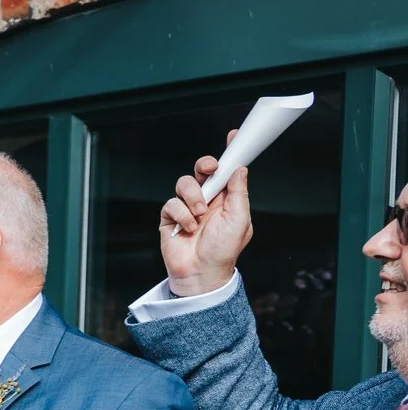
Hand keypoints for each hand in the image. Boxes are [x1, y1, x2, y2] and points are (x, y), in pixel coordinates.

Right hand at [158, 135, 251, 296]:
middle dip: (205, 165)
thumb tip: (240, 169)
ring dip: (192, 197)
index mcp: (227, 199)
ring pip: (184, 184)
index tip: (233, 137)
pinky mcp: (170, 217)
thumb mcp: (240, 219)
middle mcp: (207, 200)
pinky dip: (180, 215)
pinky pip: (171, 204)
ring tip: (199, 214)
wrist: (201, 272)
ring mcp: (187, 208)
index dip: (229, 154)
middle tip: (210, 169)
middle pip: (202, 170)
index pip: (227, 171)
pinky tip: (187, 228)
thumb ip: (239, 192)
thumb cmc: (223, 251)